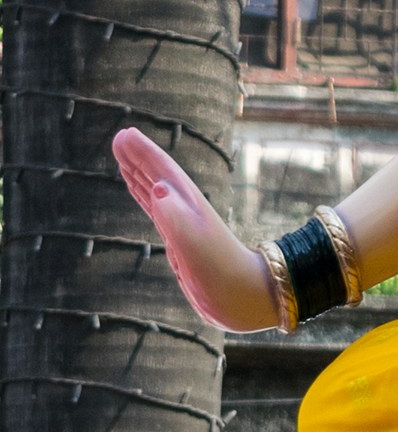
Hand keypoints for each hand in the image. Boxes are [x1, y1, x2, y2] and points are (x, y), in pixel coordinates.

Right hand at [113, 129, 278, 329]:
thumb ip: (176, 218)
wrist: (245, 296)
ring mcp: (184, 226)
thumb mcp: (195, 244)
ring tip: (124, 162)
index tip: (123, 135)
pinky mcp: (183, 243)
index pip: (162, 172)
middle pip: (158, 177)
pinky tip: (146, 197)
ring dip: (141, 176)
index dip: (143, 153)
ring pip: (157, 193)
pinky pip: (160, 214)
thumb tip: (158, 188)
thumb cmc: (221, 272)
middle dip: (139, 158)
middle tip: (119, 139)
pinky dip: (148, 201)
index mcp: (188, 205)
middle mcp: (186, 210)